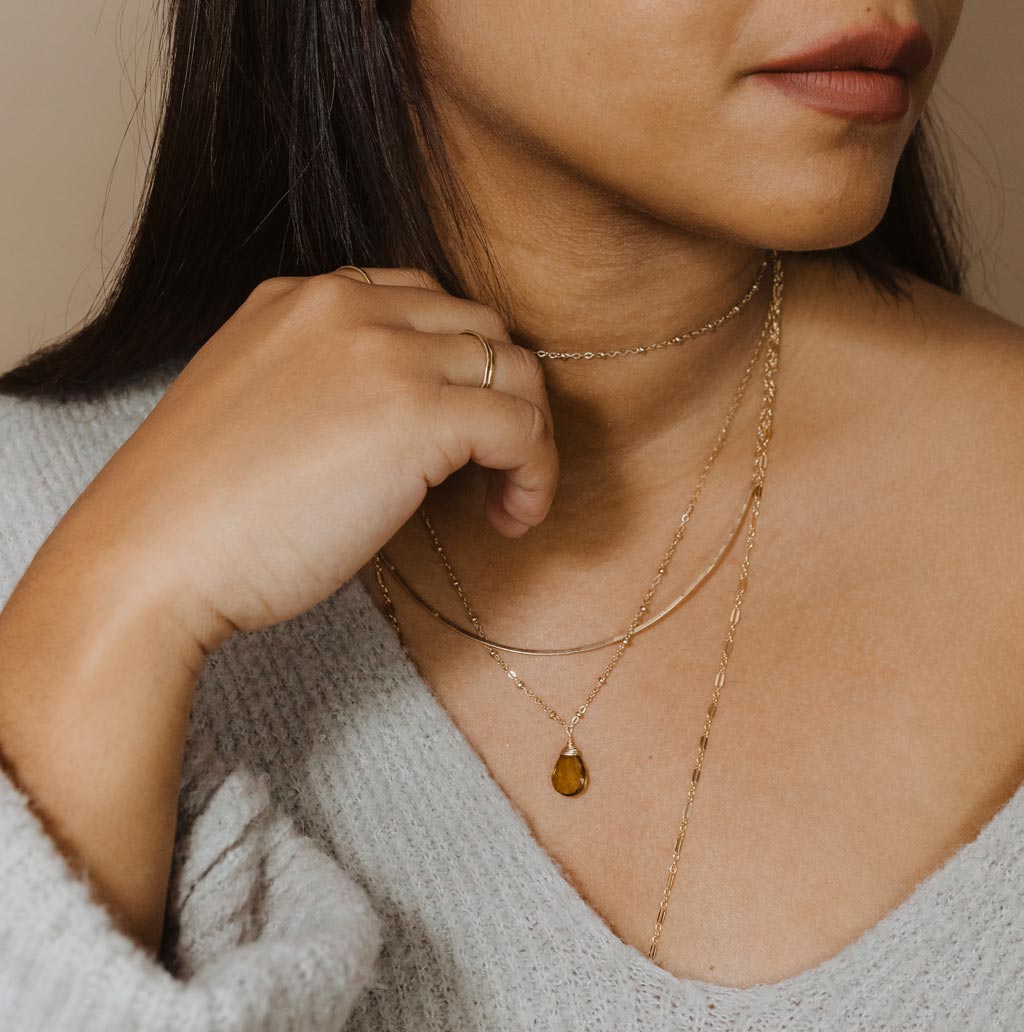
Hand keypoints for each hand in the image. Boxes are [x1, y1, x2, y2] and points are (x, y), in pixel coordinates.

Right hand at [59, 266, 558, 650]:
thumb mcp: (262, 408)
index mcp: (304, 297)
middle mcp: (348, 304)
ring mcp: (384, 352)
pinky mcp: (418, 413)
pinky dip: (536, 472)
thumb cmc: (199, 510)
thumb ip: (331, 386)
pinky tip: (512, 516)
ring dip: (528, 436)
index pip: (424, 302)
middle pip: (481, 328)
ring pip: (515, 371)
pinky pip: (523, 426)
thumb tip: (406, 429)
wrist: (151, 556)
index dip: (457, 368)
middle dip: (502, 397)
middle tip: (493, 468)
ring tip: (505, 499)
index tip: (457, 432)